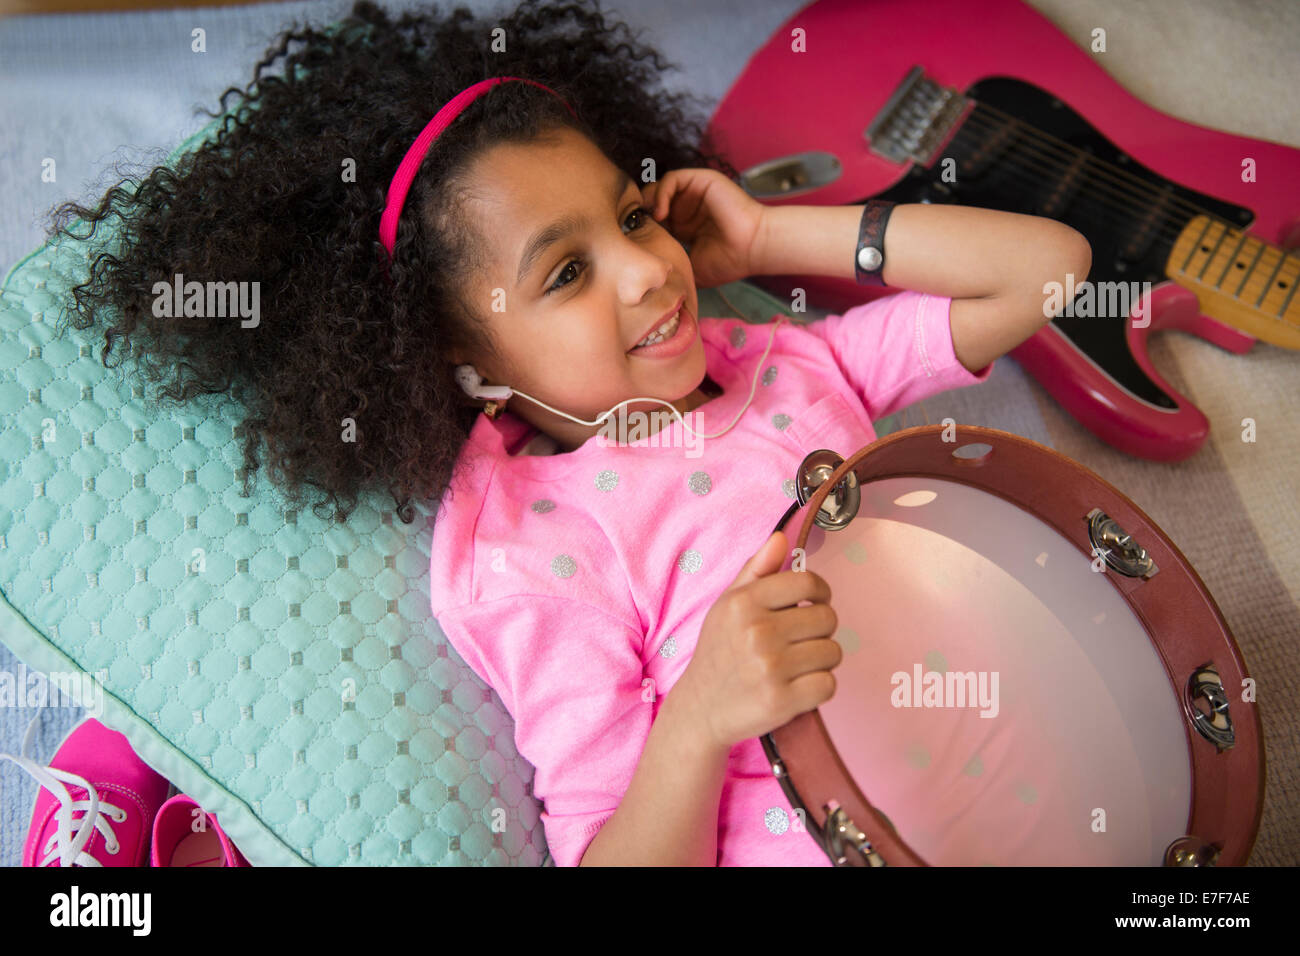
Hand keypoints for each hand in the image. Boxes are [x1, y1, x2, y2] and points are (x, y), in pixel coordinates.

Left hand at [641, 168, 767, 288]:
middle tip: (633, 229)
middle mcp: (688, 208)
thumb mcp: (690, 267)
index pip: (654, 220)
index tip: (633, 242)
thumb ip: (671, 263)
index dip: (641, 228)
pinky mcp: (701, 180)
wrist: (753, 249)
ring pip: (659, 188)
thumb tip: (649, 273)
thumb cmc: (728, 262)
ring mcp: (694, 193)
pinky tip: (661, 213)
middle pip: (652, 201)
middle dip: (640, 213)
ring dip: (649, 202)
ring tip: (649, 221)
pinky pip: (671, 179)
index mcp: (684, 226)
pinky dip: (661, 193)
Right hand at [674, 530, 841, 751]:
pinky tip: (797, 686)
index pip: (809, 582)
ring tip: (796, 665)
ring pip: (832, 652)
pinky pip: (829, 684)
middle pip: (827, 618)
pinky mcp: (782, 700)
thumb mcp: (728, 605)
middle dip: (820, 629)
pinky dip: (819, 687)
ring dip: (821, 660)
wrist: (700, 708)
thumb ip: (755, 569)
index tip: (814, 603)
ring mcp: (770, 668)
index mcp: (744, 603)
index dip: (820, 592)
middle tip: (800, 641)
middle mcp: (757, 632)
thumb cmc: (719, 652)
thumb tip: (782, 539)